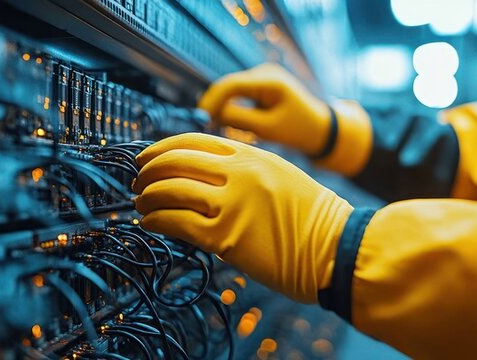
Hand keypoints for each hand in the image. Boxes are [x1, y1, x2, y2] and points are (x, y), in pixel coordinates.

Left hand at [132, 133, 353, 302]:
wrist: (339, 249)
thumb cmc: (314, 220)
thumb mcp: (281, 176)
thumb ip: (245, 171)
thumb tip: (204, 178)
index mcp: (252, 154)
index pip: (194, 141)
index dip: (162, 148)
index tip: (146, 158)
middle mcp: (240, 172)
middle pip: (176, 161)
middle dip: (149, 171)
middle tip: (137, 183)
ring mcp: (233, 203)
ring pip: (171, 190)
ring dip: (148, 197)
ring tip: (141, 204)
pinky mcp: (227, 237)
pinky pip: (177, 222)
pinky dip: (156, 220)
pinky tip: (150, 223)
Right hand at [199, 63, 330, 155]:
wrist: (320, 128)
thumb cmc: (298, 130)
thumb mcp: (268, 128)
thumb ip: (239, 120)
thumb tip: (210, 115)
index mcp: (271, 81)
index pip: (232, 85)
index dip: (212, 101)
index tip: (200, 119)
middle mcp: (264, 72)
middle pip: (228, 86)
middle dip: (215, 105)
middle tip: (204, 127)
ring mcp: (262, 76)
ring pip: (231, 91)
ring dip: (223, 108)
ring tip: (218, 128)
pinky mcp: (260, 84)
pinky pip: (238, 94)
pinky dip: (231, 107)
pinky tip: (230, 123)